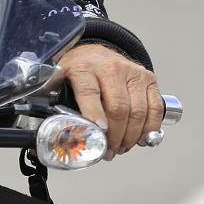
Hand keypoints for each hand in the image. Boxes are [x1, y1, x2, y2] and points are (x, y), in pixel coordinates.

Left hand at [59, 43, 162, 160]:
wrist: (96, 53)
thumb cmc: (79, 72)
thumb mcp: (61, 81)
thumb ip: (56, 104)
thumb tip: (48, 134)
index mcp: (83, 68)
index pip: (89, 92)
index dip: (94, 114)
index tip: (98, 132)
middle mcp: (110, 67)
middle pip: (118, 107)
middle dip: (114, 136)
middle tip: (108, 151)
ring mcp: (132, 72)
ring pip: (137, 111)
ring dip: (131, 136)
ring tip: (121, 148)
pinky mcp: (148, 78)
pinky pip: (155, 108)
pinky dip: (150, 128)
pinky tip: (141, 139)